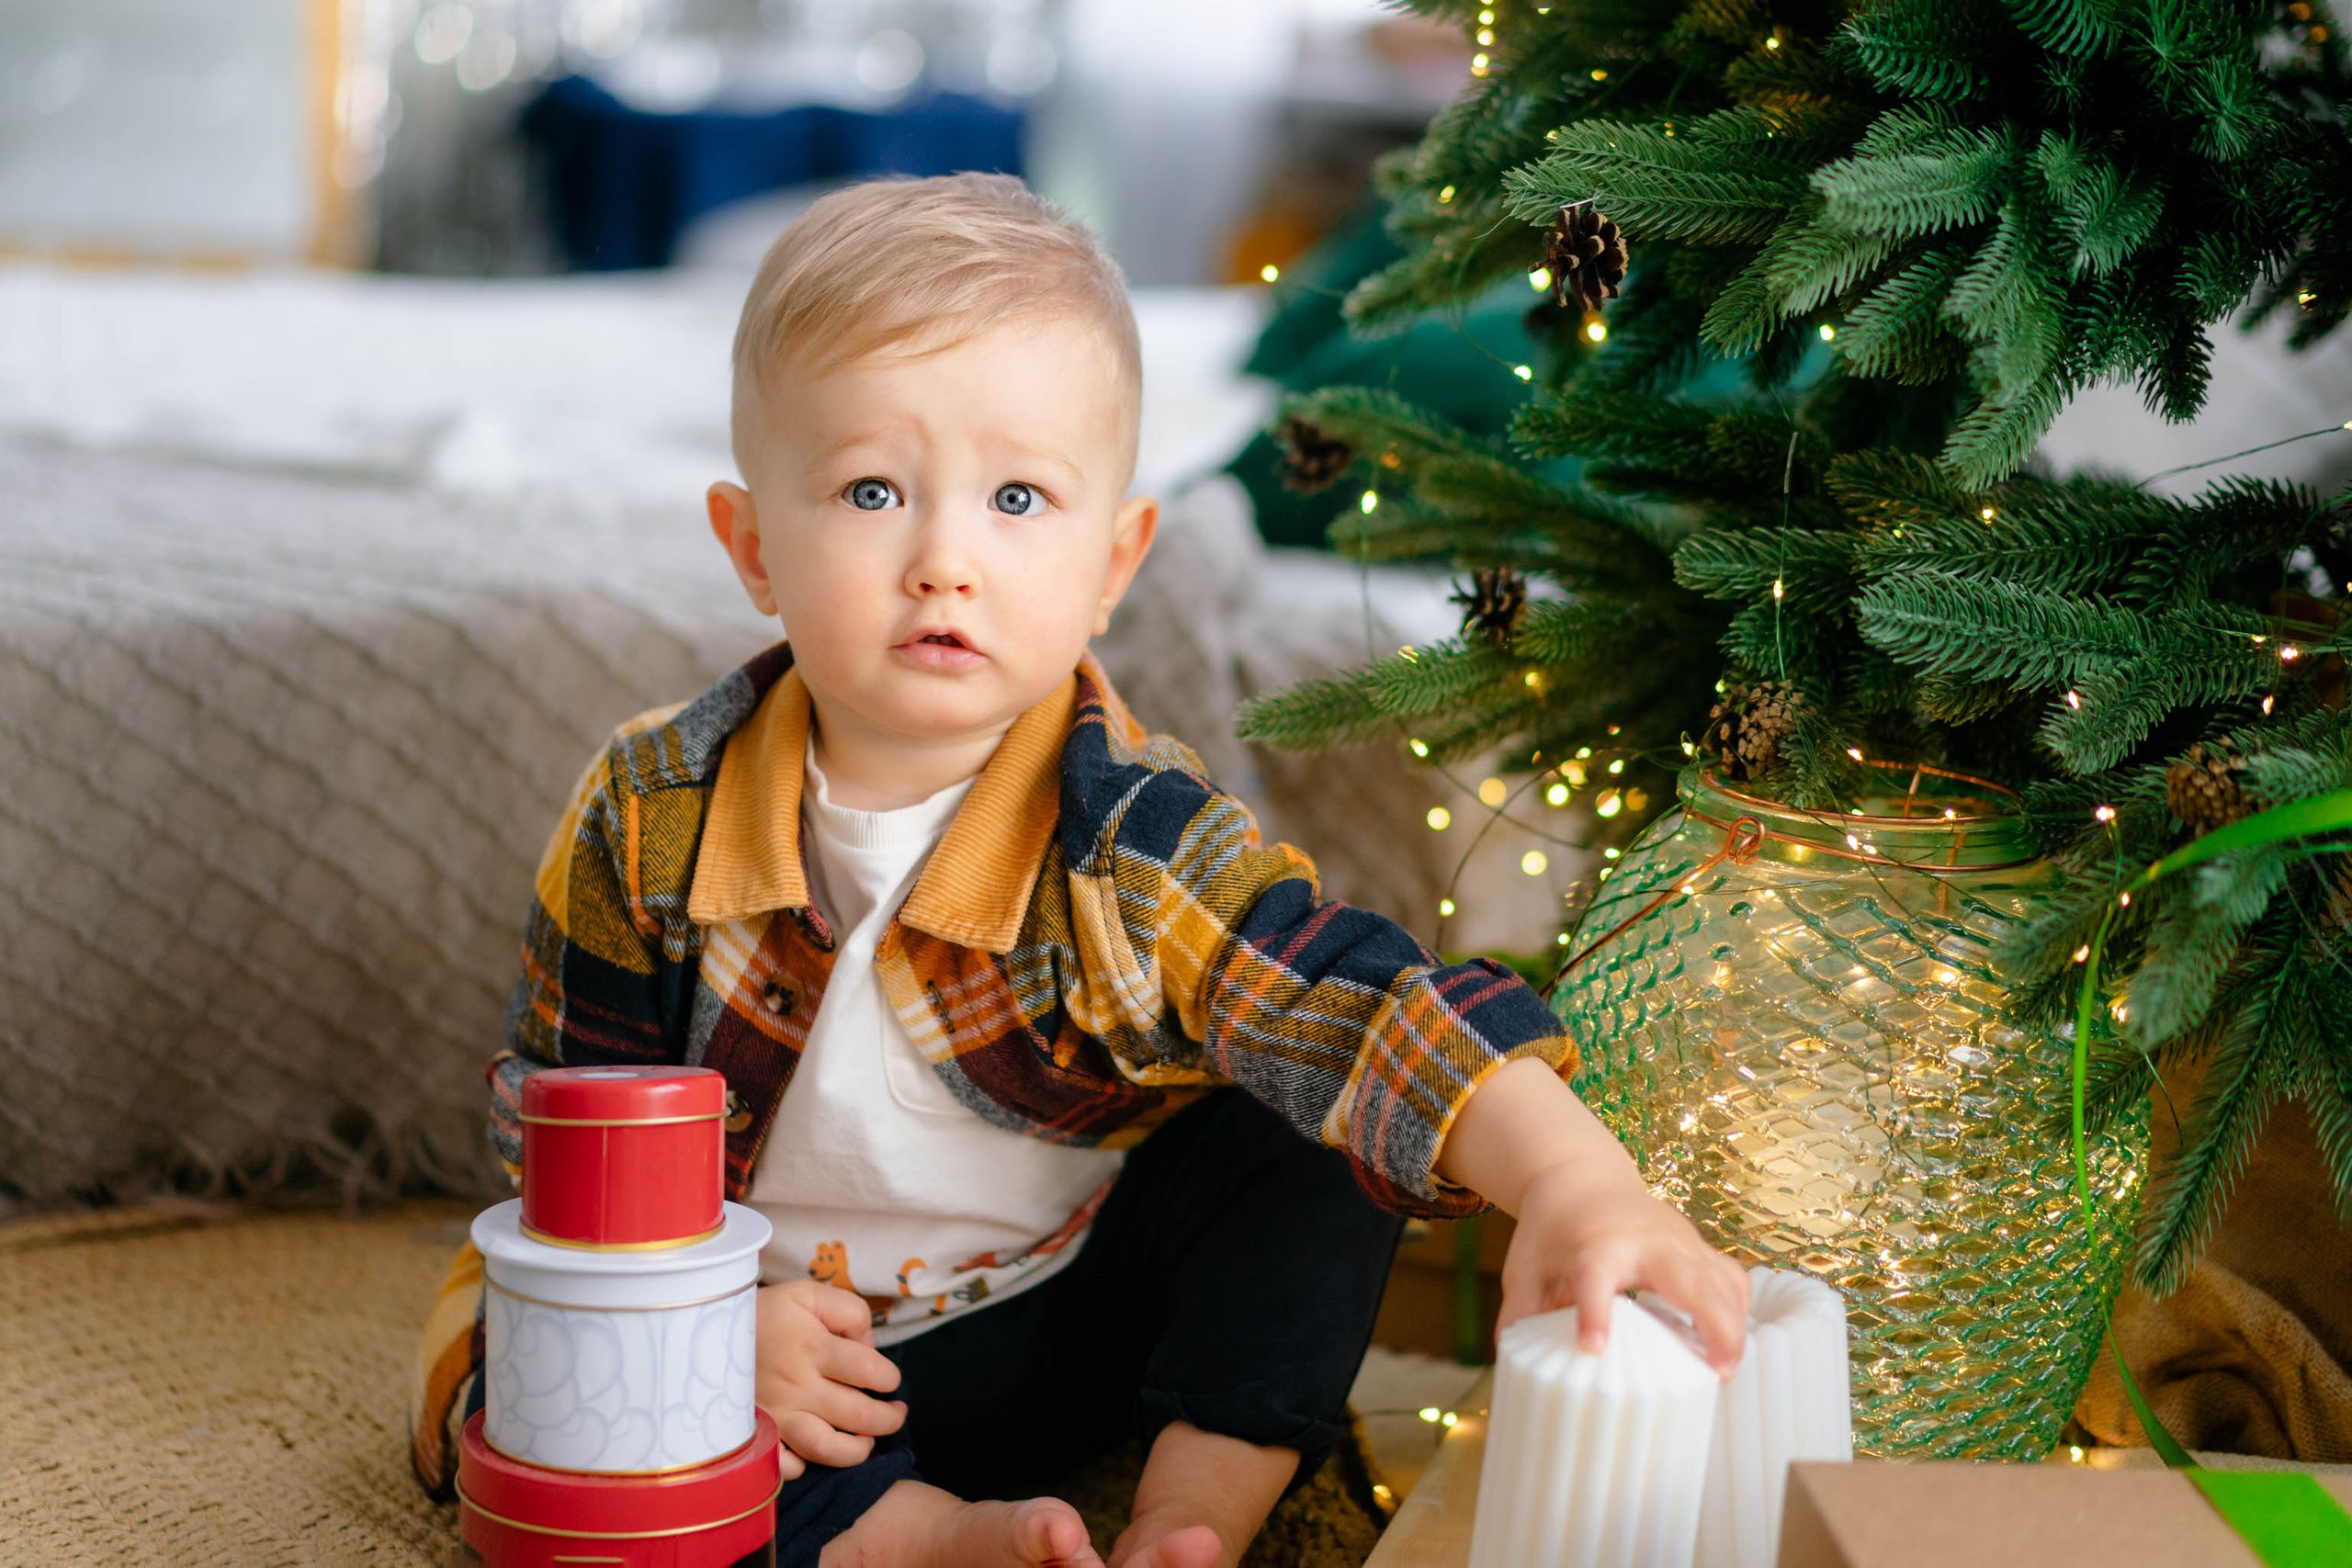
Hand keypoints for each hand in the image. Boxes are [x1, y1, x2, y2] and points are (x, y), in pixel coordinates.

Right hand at [753, 1280, 906, 1476]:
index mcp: (812, 1347)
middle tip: (896, 1413)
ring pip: (827, 1449)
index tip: (889, 1379)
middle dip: (889, 1419)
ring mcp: (775, 1415)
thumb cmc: (762, 1312)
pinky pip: (785, 1466)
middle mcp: (796, 1386)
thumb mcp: (806, 1293)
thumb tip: (868, 1344)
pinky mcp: (755, 1435)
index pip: (870, 1372)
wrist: (701, 1330)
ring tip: (866, 1440)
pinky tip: (814, 1452)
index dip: (890, 1378)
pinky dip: (804, 1466)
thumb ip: (848, 1310)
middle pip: (858, 1415)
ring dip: (857, 1450)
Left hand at [1433, 1057, 1748, 1375]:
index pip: (1594, 1278)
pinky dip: (1738, 1307)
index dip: (1595, 1312)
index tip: (1593, 1346)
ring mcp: (1676, 1239)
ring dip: (1733, 1321)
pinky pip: (1729, 1274)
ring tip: (1729, 1368)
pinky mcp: (1695, 1244)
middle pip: (1686, 1277)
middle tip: (1720, 1370)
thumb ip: (1520, 1317)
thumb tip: (1512, 1369)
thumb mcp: (1525, 1269)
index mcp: (1594, 1246)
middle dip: (1710, 1321)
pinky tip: (1733, 1341)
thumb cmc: (1551, 1230)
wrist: (1579, 1177)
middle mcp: (1643, 1240)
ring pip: (1719, 1277)